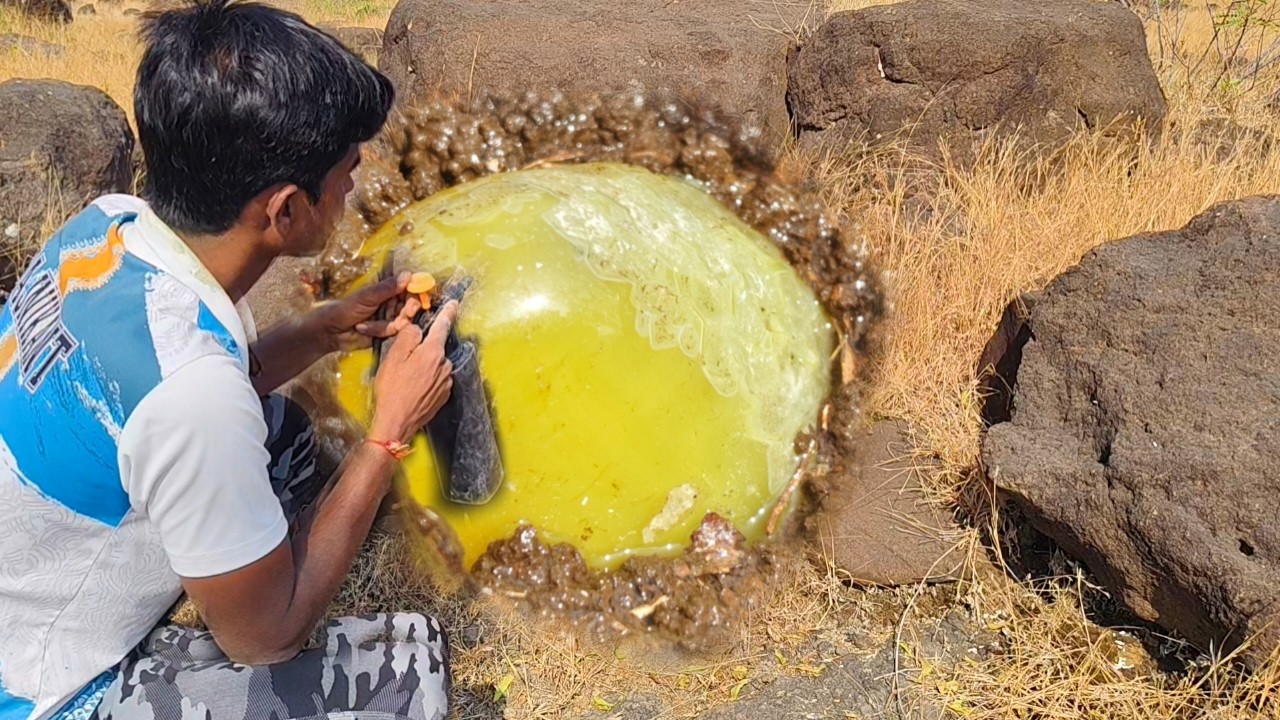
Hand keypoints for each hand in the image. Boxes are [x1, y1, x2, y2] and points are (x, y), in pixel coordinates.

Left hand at [307, 271, 423, 353]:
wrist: (332, 332)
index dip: (417, 289)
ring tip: (373, 323)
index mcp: (386, 288)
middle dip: (409, 309)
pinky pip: (395, 332)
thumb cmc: (345, 309)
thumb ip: (387, 288)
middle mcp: (391, 301)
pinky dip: (381, 331)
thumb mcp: (366, 297)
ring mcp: (390, 316)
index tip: (422, 294)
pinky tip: (365, 329)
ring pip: (404, 319)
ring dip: (390, 323)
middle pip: (411, 303)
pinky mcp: (388, 331)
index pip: (408, 285)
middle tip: (408, 312)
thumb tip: (407, 275)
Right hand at [369, 301, 458, 443]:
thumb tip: (417, 329)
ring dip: (425, 365)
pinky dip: (427, 379)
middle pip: (436, 347)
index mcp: (433, 352)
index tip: (454, 303)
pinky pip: (436, 379)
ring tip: (406, 378)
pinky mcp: (444, 395)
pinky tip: (413, 387)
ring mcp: (446, 382)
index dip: (448, 312)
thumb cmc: (392, 389)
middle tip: (405, 360)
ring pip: (436, 364)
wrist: (396, 422)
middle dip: (424, 348)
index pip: (443, 325)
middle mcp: (445, 365)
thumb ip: (408, 336)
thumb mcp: (394, 356)